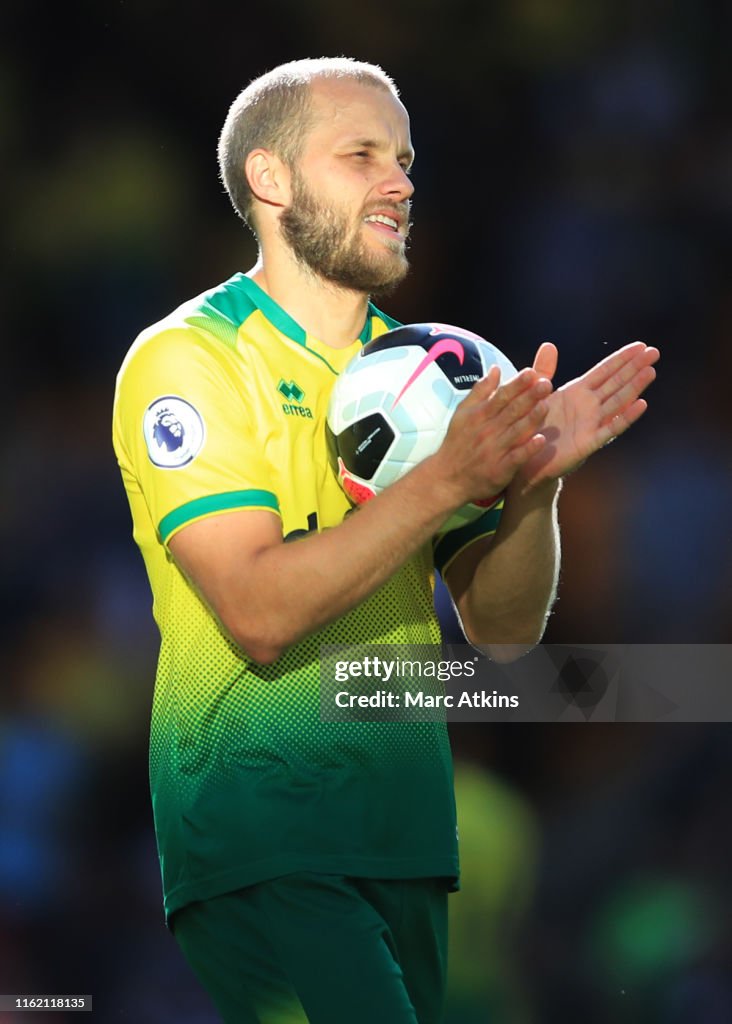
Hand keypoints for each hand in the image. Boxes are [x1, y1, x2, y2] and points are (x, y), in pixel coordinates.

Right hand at [433, 365, 552, 506]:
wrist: (447, 479)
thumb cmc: (457, 444)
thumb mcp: (463, 413)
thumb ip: (481, 391)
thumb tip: (496, 369)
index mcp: (480, 415)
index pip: (502, 395)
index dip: (517, 384)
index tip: (532, 373)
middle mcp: (488, 430)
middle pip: (512, 410)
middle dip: (529, 396)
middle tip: (546, 383)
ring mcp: (495, 450)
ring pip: (516, 432)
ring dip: (531, 419)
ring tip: (546, 405)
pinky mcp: (500, 469)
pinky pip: (516, 458)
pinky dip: (528, 449)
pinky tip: (541, 440)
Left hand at [517, 341, 659, 487]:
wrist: (525, 459)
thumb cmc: (532, 426)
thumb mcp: (535, 394)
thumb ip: (544, 370)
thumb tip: (549, 345)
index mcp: (577, 392)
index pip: (604, 371)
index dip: (622, 358)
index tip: (641, 345)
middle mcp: (588, 406)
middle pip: (616, 383)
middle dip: (634, 367)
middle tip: (654, 352)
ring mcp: (591, 423)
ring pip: (618, 402)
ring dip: (634, 387)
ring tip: (650, 371)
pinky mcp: (588, 443)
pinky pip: (610, 429)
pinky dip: (626, 417)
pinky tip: (641, 404)